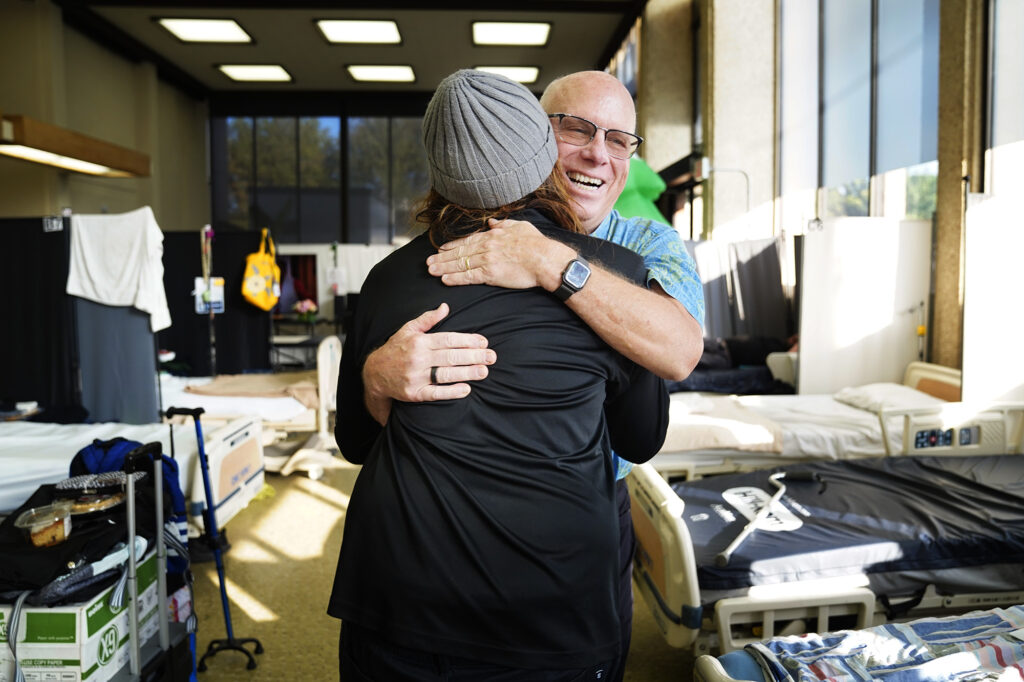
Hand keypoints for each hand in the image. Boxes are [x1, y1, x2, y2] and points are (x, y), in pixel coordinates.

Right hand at [362, 303, 495, 421]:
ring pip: (446, 374)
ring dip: (467, 373)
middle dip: (473, 356)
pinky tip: (466, 389)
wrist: (374, 373)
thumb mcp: (408, 329)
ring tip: (484, 372)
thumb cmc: (395, 349)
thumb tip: (445, 306)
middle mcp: (417, 358)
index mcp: (419, 341)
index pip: (448, 339)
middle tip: (491, 357)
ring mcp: (415, 377)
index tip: (484, 342)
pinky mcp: (414, 393)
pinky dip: (451, 392)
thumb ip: (428, 319)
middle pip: (450, 356)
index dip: (468, 340)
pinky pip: (435, 393)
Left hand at [425, 218, 574, 289]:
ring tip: (431, 271)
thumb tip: (492, 222)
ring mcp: (487, 260)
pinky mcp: (490, 274)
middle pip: (460, 252)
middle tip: (428, 261)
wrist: (545, 259)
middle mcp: (486, 246)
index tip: (442, 249)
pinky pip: (468, 277)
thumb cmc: (536, 244)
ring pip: (460, 264)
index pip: (468, 240)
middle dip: (442, 257)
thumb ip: (504, 224)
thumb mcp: (520, 226)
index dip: (453, 245)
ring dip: (444, 267)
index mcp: (493, 235)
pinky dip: (455, 278)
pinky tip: (445, 280)